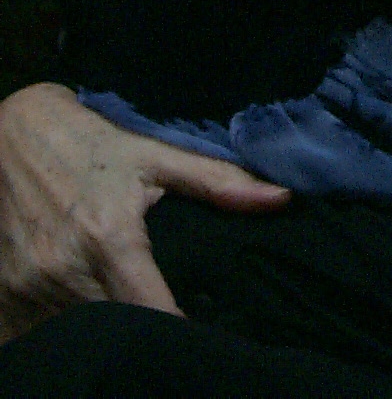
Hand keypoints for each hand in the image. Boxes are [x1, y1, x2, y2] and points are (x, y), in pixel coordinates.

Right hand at [0, 83, 288, 340]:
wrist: (9, 134)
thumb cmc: (91, 142)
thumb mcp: (153, 154)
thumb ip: (216, 181)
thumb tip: (281, 198)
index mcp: (110, 237)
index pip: (149, 311)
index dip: (177, 333)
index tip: (199, 340)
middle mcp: (66, 268)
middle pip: (113, 332)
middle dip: (140, 333)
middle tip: (162, 323)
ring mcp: (29, 286)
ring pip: (76, 336)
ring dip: (101, 333)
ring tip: (124, 316)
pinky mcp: (4, 295)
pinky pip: (35, 333)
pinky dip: (61, 330)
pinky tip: (81, 313)